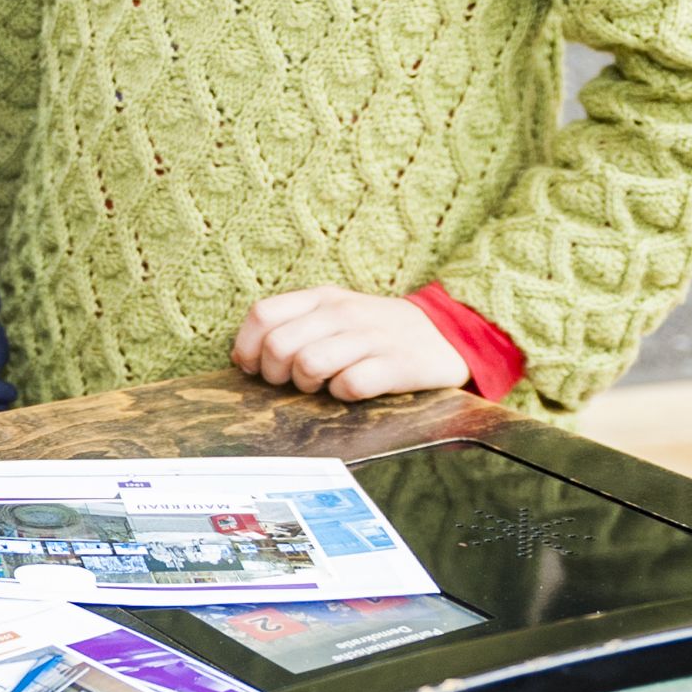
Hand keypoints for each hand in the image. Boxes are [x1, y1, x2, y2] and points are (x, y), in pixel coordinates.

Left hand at [231, 289, 470, 402]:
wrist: (445, 334)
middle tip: (292, 382)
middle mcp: (342, 312)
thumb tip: (245, 356)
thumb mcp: (334, 313)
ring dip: (308, 385)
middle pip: (279, 345)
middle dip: (276, 374)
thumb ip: (292, 324)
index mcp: (321, 297)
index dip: (248, 347)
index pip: (262, 314)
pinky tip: (351, 390)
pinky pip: (349, 385)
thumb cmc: (375, 330)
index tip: (255, 367)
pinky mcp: (396, 364)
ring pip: (308, 365)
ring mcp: (370, 336)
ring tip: (323, 384)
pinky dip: (343, 394)